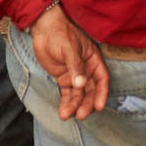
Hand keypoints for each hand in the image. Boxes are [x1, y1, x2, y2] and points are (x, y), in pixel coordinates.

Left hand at [30, 3, 109, 121]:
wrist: (43, 29)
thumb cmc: (60, 33)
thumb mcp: (70, 48)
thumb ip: (75, 66)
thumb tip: (80, 84)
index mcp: (93, 60)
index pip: (102, 79)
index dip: (102, 93)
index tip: (99, 106)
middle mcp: (86, 69)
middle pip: (90, 90)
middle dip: (86, 104)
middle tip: (81, 115)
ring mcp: (74, 75)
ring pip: (78, 94)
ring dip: (74, 106)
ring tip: (66, 115)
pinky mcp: (63, 79)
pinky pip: (67, 94)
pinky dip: (65, 103)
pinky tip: (63, 111)